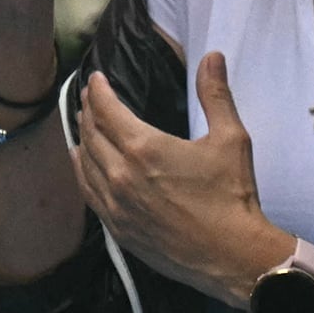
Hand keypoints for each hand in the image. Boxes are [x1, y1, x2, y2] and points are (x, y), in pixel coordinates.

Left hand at [70, 52, 289, 304]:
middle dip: (88, 111)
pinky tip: (82, 164)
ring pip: (85, 164)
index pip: (107, 110)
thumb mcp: (231, 139)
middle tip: (90, 98)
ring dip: (82, 139)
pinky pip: (89, 194)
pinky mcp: (118, 229)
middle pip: (92, 134)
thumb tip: (213, 55)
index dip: (99, 91)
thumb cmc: (232, 196)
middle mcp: (121, 175)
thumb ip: (216, 95)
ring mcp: (116, 205)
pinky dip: (81, 172)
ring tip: (83, 124)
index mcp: (145, 148)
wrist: (232, 256)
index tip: (95, 79)